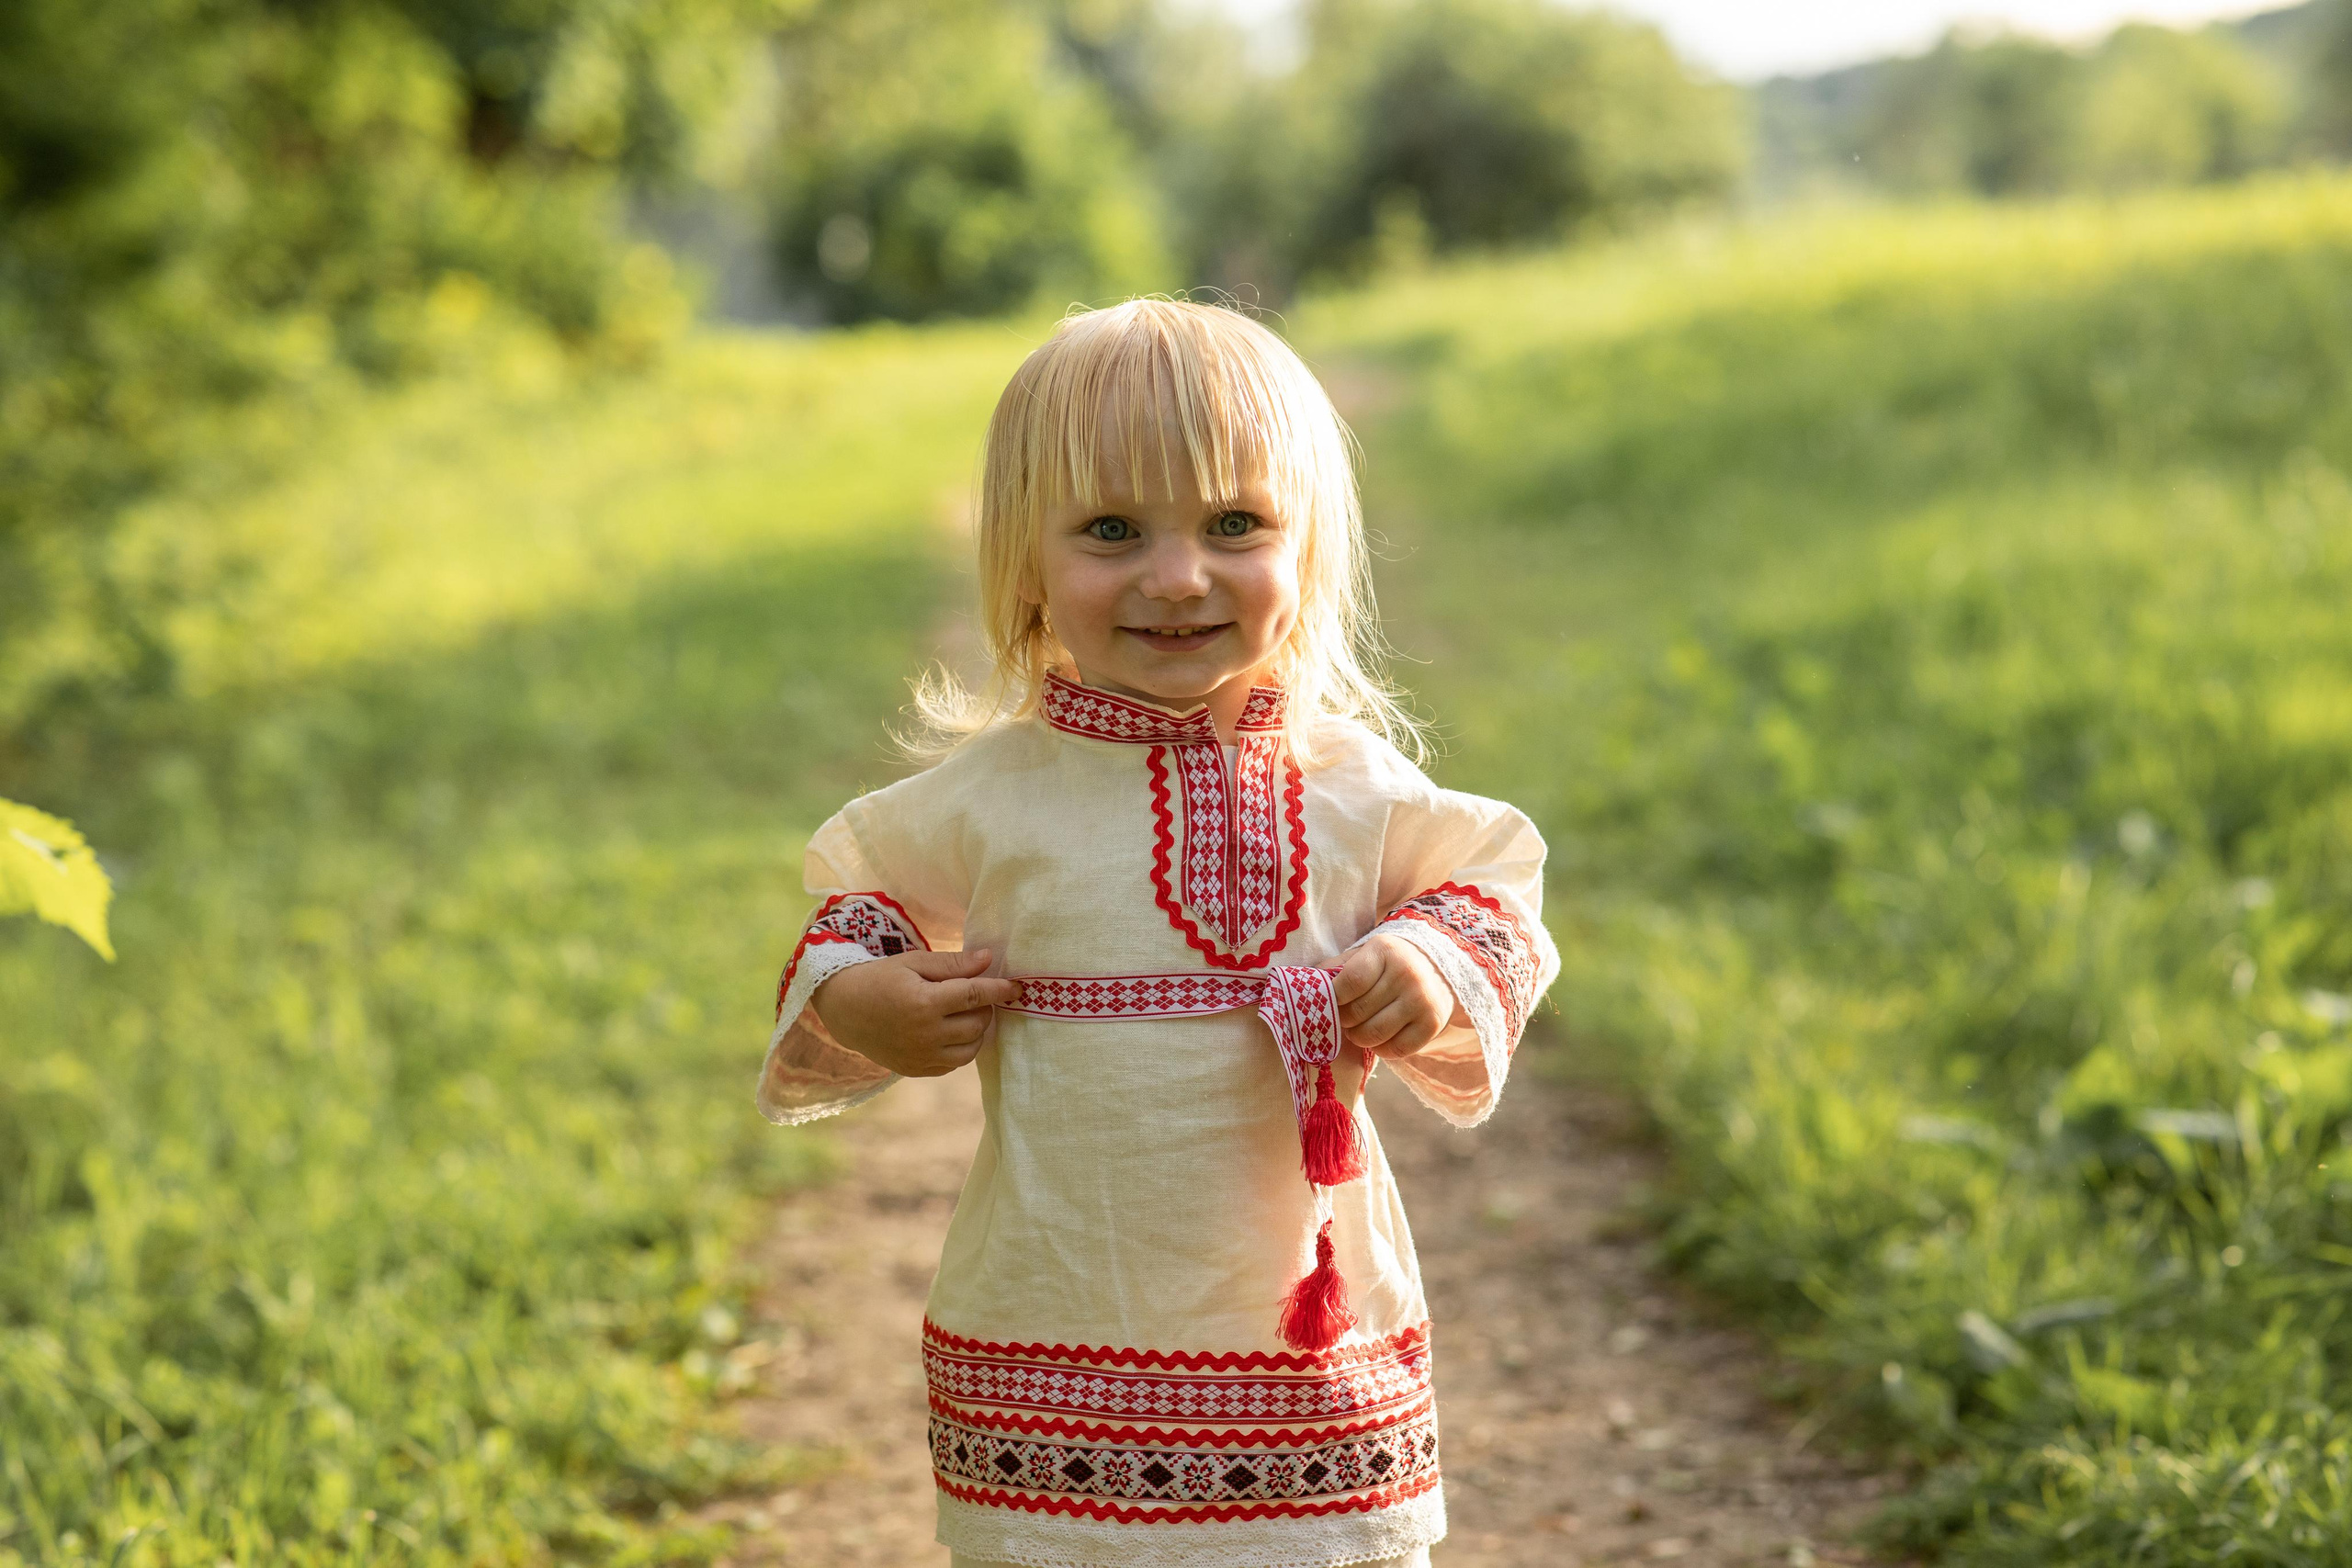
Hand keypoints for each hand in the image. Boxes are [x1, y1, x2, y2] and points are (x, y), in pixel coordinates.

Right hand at [810, 948, 1020, 1077]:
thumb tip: (989, 960)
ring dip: (976, 1030)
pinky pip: (954, 1063)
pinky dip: (960, 1048)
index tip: (1018, 987)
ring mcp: (921, 1057)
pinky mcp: (917, 1070)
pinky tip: (949, 1031)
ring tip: (963, 1013)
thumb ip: (953, 964)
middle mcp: (925, 1035)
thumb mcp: (914, 962)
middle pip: (978, 1023)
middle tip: (973, 993)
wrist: (845, 1010)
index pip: (976, 996)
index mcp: (924, 1003)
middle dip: (984, 1007)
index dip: (1000, 990)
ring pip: (971, 1048)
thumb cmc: (882, 979)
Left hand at [1331, 933, 1465, 1058]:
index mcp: (1384, 951)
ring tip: (1359, 1029)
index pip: (1349, 983)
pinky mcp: (1432, 1024)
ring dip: (1358, 1037)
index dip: (1334, 998)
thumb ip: (1335, 968)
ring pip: (1373, 1034)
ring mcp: (1421, 1001)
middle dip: (1343, 1020)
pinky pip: (1396, 1050)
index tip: (1332, 1001)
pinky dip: (1381, 1050)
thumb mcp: (1363, 954)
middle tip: (1345, 1018)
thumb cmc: (1388, 963)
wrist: (1435, 967)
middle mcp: (1406, 975)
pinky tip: (1380, 1038)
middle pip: (1357, 1012)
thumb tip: (1305, 987)